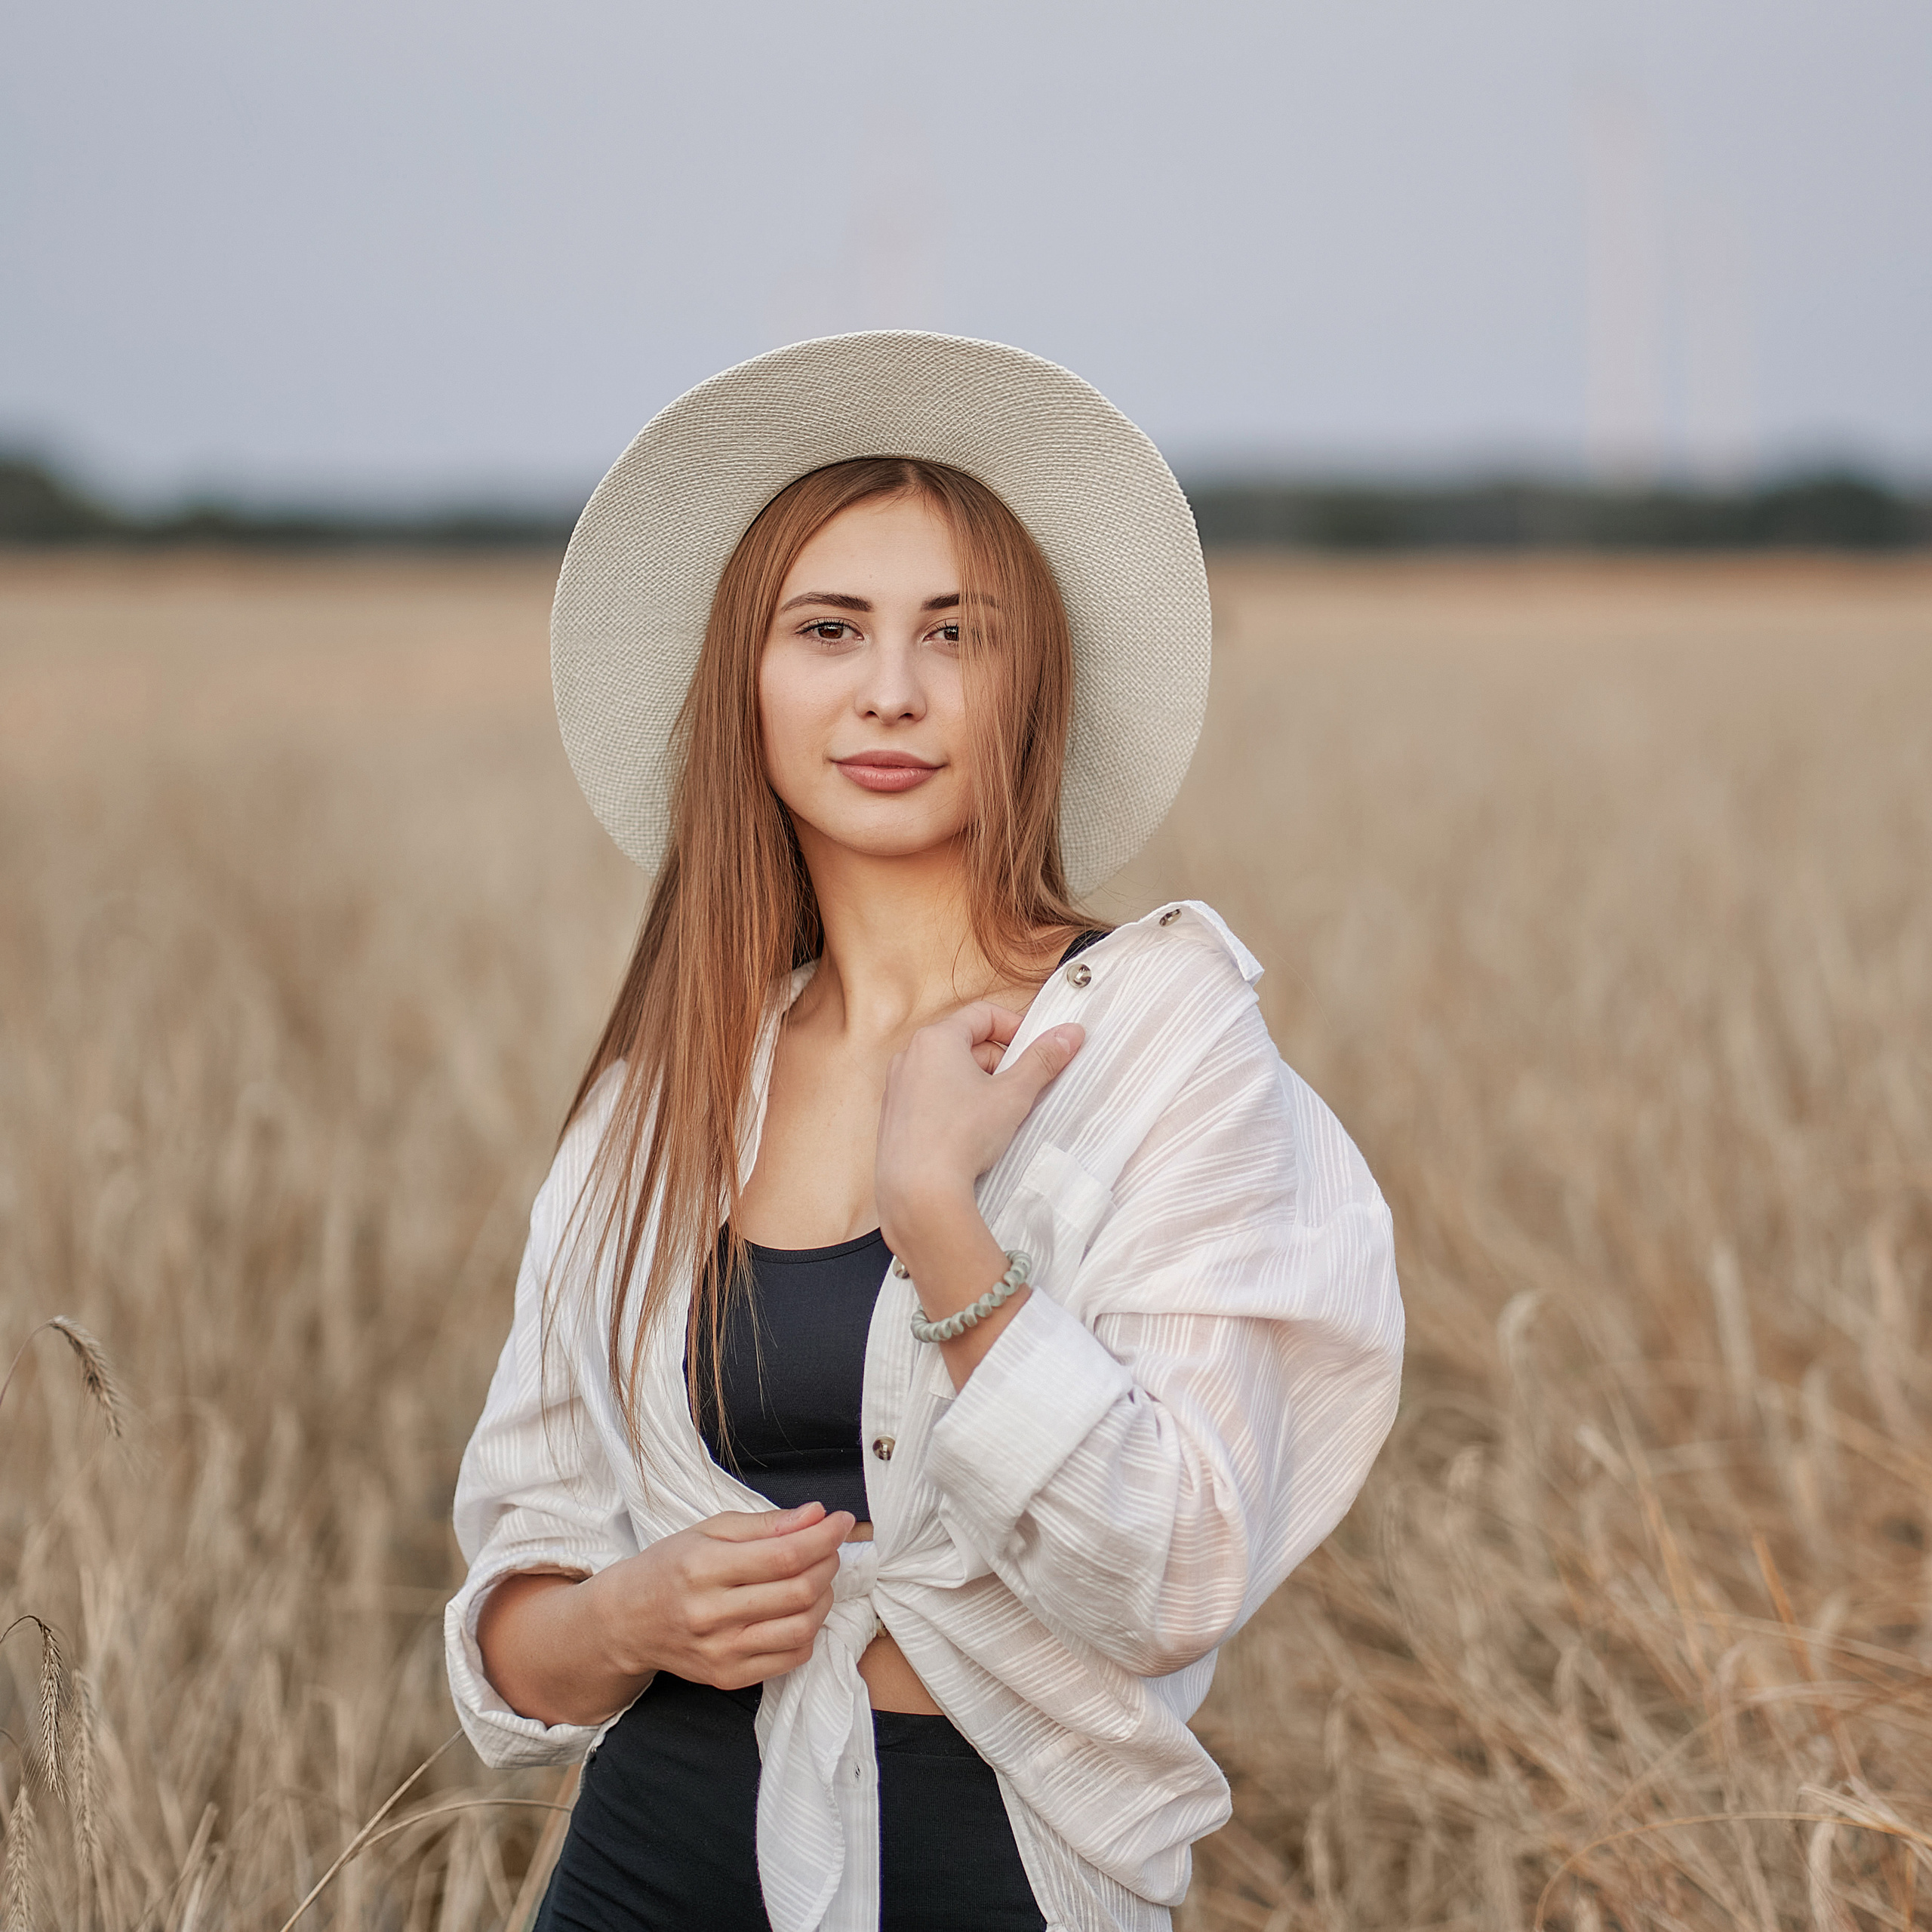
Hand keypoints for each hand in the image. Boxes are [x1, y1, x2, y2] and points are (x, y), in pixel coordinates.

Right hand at [588, 1501, 853, 1690]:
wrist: (628, 1622)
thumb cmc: (671, 1567)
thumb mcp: (709, 1531)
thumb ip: (766, 1524)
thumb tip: (816, 1515)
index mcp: (703, 1568)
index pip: (784, 1555)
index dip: (824, 1537)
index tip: (842, 1521)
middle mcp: (711, 1614)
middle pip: (798, 1591)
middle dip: (828, 1563)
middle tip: (830, 1547)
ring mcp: (720, 1651)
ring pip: (801, 1627)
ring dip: (825, 1598)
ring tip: (818, 1578)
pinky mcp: (728, 1677)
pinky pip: (791, 1658)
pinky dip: (809, 1632)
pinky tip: (800, 1610)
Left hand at [874, 1003, 1083, 1248]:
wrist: (919, 1190)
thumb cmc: (962, 1136)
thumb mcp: (1013, 1095)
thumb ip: (1042, 1060)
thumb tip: (1070, 1034)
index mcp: (936, 1039)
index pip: (984, 1014)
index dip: (1016, 1028)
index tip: (1036, 1050)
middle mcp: (910, 1056)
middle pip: (966, 1042)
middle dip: (1000, 1062)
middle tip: (1023, 1087)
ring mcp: (898, 1086)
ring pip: (949, 1071)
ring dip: (979, 1084)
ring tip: (999, 1114)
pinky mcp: (895, 1116)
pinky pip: (932, 1096)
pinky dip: (956, 1103)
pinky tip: (972, 1132)